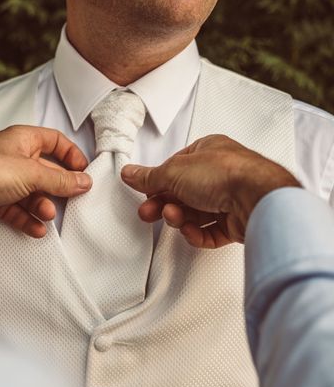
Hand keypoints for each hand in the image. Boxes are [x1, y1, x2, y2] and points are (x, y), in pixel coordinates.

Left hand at [0, 126, 92, 247]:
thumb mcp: (31, 173)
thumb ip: (60, 180)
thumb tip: (83, 181)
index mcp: (23, 140)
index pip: (54, 141)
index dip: (70, 154)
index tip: (83, 170)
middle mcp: (15, 159)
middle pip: (46, 172)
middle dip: (58, 188)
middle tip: (72, 198)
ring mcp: (5, 181)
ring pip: (33, 195)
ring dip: (43, 206)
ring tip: (46, 214)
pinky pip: (19, 211)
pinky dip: (28, 220)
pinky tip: (36, 229)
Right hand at [120, 135, 300, 247]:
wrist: (256, 199)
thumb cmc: (224, 174)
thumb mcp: (173, 171)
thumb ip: (149, 177)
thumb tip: (131, 173)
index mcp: (208, 151)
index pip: (175, 167)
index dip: (158, 181)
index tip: (144, 192)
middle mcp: (220, 174)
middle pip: (182, 193)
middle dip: (163, 204)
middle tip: (148, 212)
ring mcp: (230, 198)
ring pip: (195, 214)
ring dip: (179, 218)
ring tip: (173, 217)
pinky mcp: (236, 223)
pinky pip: (210, 232)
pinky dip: (197, 234)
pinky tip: (191, 231)